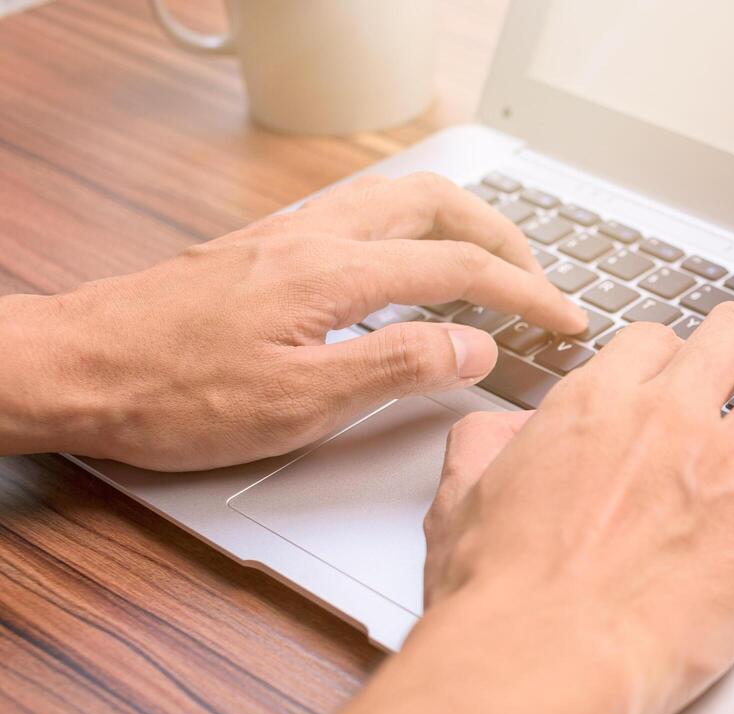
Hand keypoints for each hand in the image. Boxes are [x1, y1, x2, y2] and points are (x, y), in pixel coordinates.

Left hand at [0, 172, 582, 470]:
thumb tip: (474, 348)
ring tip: (490, 265)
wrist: (74, 369)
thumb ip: (398, 368)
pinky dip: (411, 229)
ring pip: (397, 198)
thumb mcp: (301, 402)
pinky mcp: (262, 250)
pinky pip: (360, 214)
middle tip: (541, 280)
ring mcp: (285, 238)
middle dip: (503, 238)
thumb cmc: (170, 394)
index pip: (460, 270)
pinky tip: (406, 270)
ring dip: (458, 224)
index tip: (568, 320)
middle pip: (437, 205)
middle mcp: (313, 239)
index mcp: (334, 274)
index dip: (528, 294)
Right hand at [412, 303, 733, 713]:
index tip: (689, 382)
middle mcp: (667, 419)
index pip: (658, 342)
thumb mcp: (463, 501)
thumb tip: (501, 432)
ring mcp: (727, 467)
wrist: (539, 662)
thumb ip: (487, 448)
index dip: (680, 359)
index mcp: (596, 405)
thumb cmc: (500, 600)